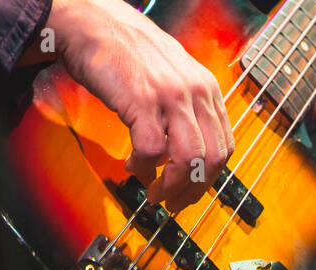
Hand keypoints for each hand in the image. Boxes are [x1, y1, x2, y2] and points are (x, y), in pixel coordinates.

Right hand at [45, 0, 233, 212]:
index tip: (194, 190)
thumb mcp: (172, 76)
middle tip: (175, 202)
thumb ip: (186, 108)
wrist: (91, 22)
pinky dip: (144, 168)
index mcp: (206, 88)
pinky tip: (134, 168)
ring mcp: (171, 96)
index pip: (224, 145)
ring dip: (173, 186)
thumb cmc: (126, 51)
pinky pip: (153, 151)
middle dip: (195, 189)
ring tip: (156, 193)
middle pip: (213, 158)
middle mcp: (195, 91)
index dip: (210, 176)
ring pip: (190, 159)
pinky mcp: (143, 101)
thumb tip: (188, 151)